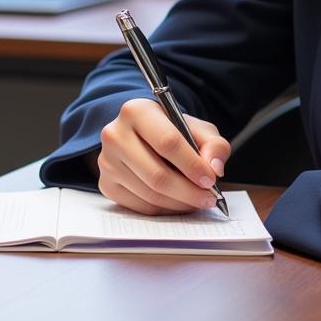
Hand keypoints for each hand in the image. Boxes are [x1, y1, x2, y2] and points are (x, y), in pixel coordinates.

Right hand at [96, 98, 230, 214]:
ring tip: (196, 199)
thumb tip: (214, 168)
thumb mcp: (197, 129)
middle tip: (209, 197)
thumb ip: (214, 144)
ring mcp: (107, 161)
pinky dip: (165, 209)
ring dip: (180, 203)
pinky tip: (177, 201)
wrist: (143, 137)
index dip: (192, 165)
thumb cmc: (172, 131)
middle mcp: (115, 134)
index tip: (211, 179)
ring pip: (150, 194)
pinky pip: (141, 206)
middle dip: (189, 191)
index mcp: (136, 111)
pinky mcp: (106, 184)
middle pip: (157, 175)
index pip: (167, 142)